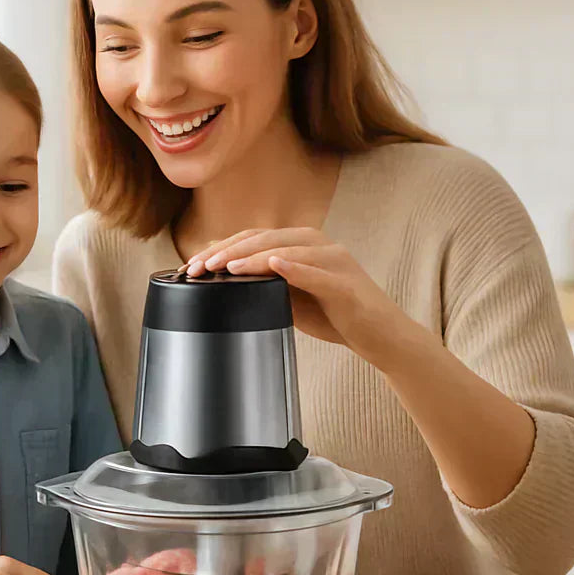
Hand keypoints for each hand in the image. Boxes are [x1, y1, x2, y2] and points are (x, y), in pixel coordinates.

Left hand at [185, 228, 423, 370]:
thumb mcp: (290, 296)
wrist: (379, 336)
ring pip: (288, 251)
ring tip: (225, 267)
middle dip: (228, 252)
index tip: (193, 265)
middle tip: (200, 267)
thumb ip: (263, 281)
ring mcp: (334, 262)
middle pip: (266, 239)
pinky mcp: (346, 285)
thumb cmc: (335, 314)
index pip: (254, 238)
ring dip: (253, 258)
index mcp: (302, 244)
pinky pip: (318, 274)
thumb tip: (223, 271)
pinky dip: (295, 268)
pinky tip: (274, 266)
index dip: (222, 247)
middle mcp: (319, 245)